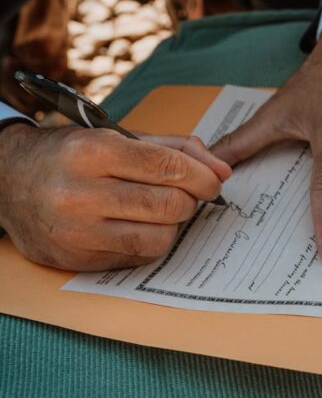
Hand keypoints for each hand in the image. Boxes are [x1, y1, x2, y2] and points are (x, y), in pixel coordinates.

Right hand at [0, 124, 229, 270]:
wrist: (9, 181)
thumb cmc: (74, 155)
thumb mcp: (119, 138)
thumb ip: (177, 148)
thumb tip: (223, 170)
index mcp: (93, 153)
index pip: (170, 168)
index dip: (203, 177)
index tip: (212, 181)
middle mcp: (81, 194)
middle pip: (170, 206)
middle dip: (190, 200)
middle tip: (184, 195)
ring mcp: (76, 232)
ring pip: (161, 238)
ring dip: (172, 225)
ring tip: (159, 210)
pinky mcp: (76, 260)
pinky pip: (138, 258)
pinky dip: (149, 242)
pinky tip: (136, 226)